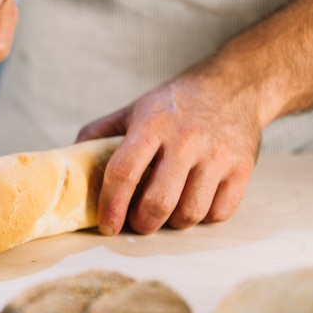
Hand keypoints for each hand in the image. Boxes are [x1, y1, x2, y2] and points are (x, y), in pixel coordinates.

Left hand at [77, 74, 260, 234]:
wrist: (234, 87)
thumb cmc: (176, 104)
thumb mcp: (135, 109)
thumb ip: (101, 132)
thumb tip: (69, 157)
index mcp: (153, 124)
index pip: (124, 172)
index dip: (111, 205)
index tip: (106, 225)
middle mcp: (186, 140)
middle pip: (158, 202)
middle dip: (141, 223)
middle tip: (137, 223)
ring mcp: (217, 155)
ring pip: (189, 213)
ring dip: (171, 223)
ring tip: (166, 212)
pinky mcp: (242, 169)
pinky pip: (218, 213)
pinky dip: (202, 218)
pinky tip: (193, 202)